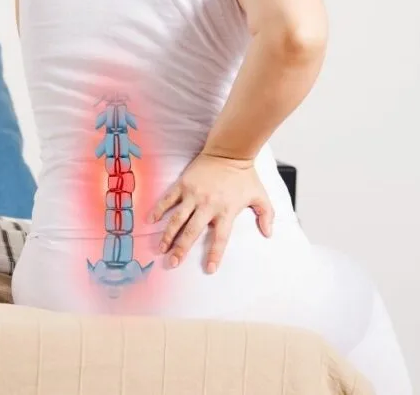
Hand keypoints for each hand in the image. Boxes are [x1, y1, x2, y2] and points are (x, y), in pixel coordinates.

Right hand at [148, 152, 274, 273]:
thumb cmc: (244, 175)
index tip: (210, 269)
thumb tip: (269, 233)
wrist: (230, 151)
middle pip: (192, 232)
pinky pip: (167, 199)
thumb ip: (266, 215)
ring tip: (161, 248)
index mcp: (226, 211)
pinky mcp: (183, 184)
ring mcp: (193, 194)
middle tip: (172, 263)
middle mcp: (208, 205)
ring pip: (177, 219)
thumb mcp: (260, 195)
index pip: (220, 238)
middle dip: (181, 250)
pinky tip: (150, 220)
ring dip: (167, 235)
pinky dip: (158, 210)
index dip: (215, 254)